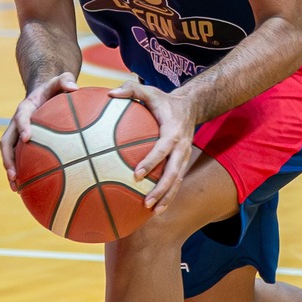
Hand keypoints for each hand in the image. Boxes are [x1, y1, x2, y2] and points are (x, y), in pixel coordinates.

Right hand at [1, 69, 77, 184]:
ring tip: (16, 188)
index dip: (23, 127)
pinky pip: (18, 159)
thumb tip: (75, 88)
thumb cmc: (54, 88)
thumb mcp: (60, 80)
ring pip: (9, 154)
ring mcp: (17, 134)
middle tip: (13, 174)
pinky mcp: (22, 144)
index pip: (21, 117)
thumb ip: (66, 80)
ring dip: (10, 170)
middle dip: (8, 158)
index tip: (27, 138)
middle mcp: (17, 123)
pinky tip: (28, 189)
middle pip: (6, 142)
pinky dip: (21, 173)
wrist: (43, 93)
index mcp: (25, 108)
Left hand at [113, 79, 195, 214]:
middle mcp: (181, 147)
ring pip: (178, 181)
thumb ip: (131, 89)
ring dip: (167, 197)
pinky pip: (177, 181)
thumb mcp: (149, 91)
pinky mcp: (183, 162)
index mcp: (173, 131)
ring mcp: (184, 156)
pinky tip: (155, 208)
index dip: (152, 161)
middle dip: (162, 189)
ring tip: (152, 211)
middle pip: (174, 172)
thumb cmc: (163, 100)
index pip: (163, 149)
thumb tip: (110, 93)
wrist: (191, 106)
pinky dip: (168, 195)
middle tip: (146, 202)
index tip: (137, 174)